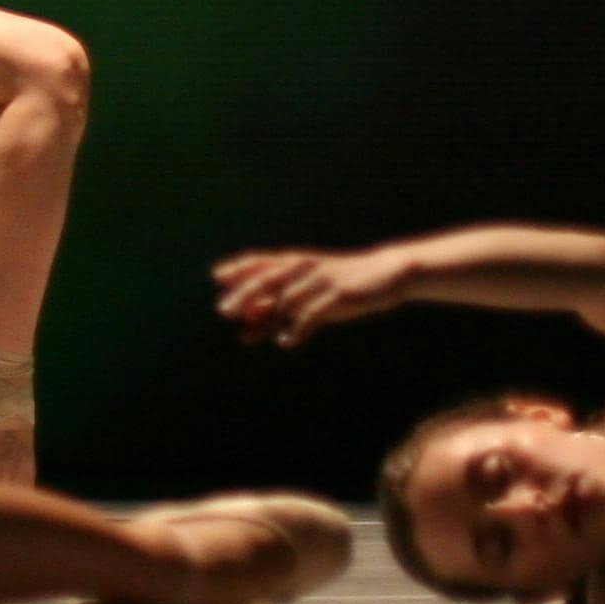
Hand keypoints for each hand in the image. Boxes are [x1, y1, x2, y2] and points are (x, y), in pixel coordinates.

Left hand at [212, 246, 420, 346]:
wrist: (387, 273)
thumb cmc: (342, 283)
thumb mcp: (309, 291)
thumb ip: (278, 305)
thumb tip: (245, 325)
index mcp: (298, 262)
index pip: (262, 261)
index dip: (239, 268)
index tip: (217, 276)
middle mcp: (306, 268)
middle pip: (269, 278)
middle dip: (244, 294)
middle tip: (223, 311)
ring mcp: (322, 281)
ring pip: (288, 298)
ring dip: (265, 317)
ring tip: (245, 335)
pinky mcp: (339, 296)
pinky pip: (313, 314)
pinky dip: (297, 328)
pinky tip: (284, 342)